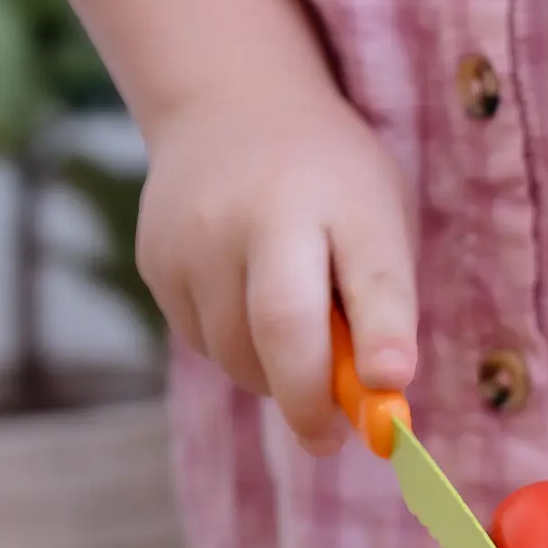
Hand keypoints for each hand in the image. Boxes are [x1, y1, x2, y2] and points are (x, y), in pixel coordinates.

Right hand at [137, 85, 416, 452]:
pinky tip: (247, 304)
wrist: (232, 107)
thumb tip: (376, 396)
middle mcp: (258, 213)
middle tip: (330, 439)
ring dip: (273, 376)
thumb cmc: (331, 185)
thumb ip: (381, 302)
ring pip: (237, 354)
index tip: (393, 383)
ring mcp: (195, 237)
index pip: (370, 273)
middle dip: (310, 400)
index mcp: (339, 197)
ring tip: (295, 339)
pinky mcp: (155, 262)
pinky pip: (202, 342)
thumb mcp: (377, 217)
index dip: (384, 334)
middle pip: (281, 327)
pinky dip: (235, 351)